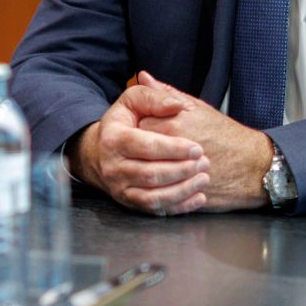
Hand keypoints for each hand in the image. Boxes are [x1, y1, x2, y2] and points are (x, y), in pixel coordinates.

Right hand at [67, 90, 210, 216]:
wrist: (100, 152)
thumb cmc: (123, 123)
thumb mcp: (132, 101)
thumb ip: (154, 97)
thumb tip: (176, 104)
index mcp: (113, 139)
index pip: (146, 146)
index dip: (174, 149)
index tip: (197, 148)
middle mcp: (112, 167)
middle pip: (151, 174)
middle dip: (182, 170)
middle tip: (205, 163)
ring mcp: (120, 187)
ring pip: (154, 195)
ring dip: (183, 190)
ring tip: (203, 178)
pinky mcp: (129, 202)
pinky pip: (155, 209)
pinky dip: (179, 206)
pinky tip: (197, 197)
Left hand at [124, 71, 275, 210]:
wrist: (253, 167)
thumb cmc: (226, 135)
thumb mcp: (197, 107)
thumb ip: (166, 93)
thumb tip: (143, 77)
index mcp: (171, 125)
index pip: (135, 123)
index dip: (140, 124)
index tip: (150, 125)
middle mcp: (169, 150)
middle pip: (135, 149)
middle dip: (140, 147)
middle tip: (155, 145)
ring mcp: (174, 175)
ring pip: (142, 172)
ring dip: (147, 167)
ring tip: (163, 161)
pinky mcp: (178, 194)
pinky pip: (153, 193)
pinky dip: (156, 187)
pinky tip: (166, 180)